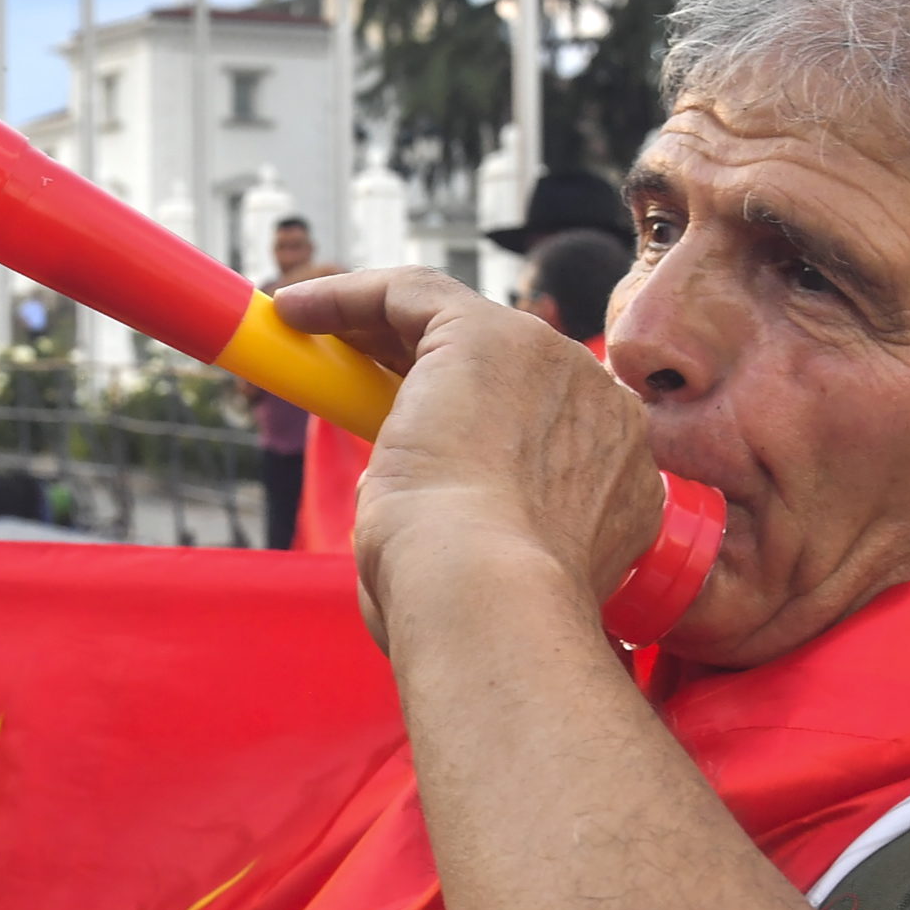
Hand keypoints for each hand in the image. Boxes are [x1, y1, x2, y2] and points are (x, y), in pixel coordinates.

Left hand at [273, 267, 660, 627]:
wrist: (488, 602)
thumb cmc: (477, 616)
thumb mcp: (485, 576)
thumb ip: (464, 530)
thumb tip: (399, 498)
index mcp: (616, 478)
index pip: (536, 426)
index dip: (468, 422)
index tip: (403, 434)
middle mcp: (601, 411)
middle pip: (501, 367)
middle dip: (417, 363)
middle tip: (346, 374)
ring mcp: (553, 366)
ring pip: (454, 323)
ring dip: (375, 324)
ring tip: (308, 333)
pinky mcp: (486, 334)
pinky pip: (410, 293)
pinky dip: (348, 296)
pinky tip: (292, 310)